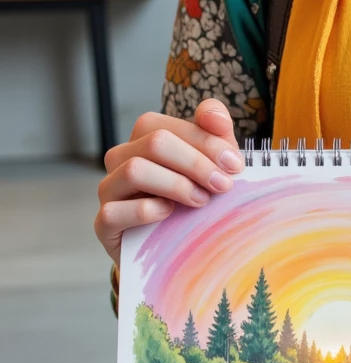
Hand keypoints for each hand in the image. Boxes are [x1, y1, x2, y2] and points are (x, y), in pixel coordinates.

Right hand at [94, 98, 243, 267]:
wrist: (176, 246)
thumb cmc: (194, 197)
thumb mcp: (212, 163)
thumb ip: (215, 132)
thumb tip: (213, 115)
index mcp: (144, 137)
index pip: (168, 126)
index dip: (206, 143)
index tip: (234, 165)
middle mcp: (121, 158)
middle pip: (155, 143)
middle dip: (195, 163)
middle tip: (223, 185)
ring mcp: (109, 189)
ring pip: (134, 170)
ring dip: (176, 184)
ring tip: (202, 201)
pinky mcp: (103, 223)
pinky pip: (114, 210)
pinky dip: (147, 210)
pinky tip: (169, 215)